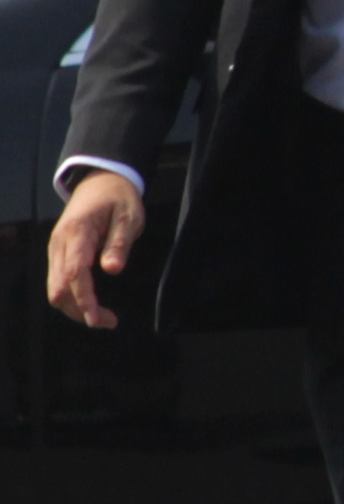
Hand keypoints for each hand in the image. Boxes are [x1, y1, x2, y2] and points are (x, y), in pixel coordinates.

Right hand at [43, 169, 144, 330]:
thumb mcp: (129, 216)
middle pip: (58, 287)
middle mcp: (59, 243)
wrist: (101, 180)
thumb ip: (119, 243)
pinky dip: (71, 297)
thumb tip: (112, 269)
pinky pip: (58, 280)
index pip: (75, 273)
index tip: (98, 319)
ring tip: (103, 318)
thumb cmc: (118, 197)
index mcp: (77, 232)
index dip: (84, 300)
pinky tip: (90, 304)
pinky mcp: (59, 252)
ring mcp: (56, 248)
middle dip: (79, 310)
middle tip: (108, 322)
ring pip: (55, 287)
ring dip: (74, 307)